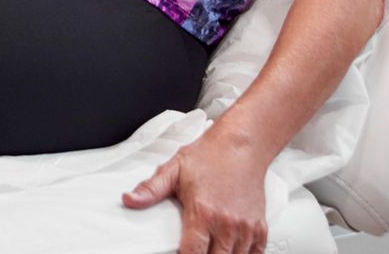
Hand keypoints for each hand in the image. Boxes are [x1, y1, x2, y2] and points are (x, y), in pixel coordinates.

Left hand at [123, 126, 272, 253]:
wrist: (241, 145)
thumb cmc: (208, 156)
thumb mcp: (174, 169)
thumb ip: (151, 189)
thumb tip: (129, 200)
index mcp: (203, 213)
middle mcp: (226, 224)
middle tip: (195, 248)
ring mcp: (245, 227)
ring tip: (209, 248)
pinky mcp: (259, 227)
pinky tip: (230, 250)